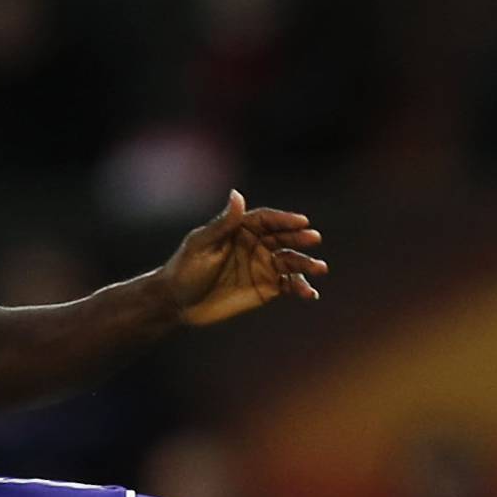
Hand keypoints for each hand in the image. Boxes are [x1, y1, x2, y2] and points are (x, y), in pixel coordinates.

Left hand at [165, 189, 325, 327]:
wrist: (177, 303)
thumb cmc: (185, 269)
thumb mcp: (201, 245)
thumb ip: (223, 224)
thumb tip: (237, 194)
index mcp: (240, 229)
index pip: (267, 220)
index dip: (284, 220)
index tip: (301, 222)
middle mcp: (256, 245)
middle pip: (283, 238)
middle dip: (300, 239)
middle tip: (313, 239)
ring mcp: (263, 266)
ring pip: (290, 261)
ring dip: (306, 264)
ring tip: (320, 268)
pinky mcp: (266, 287)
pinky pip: (288, 284)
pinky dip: (300, 287)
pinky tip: (309, 293)